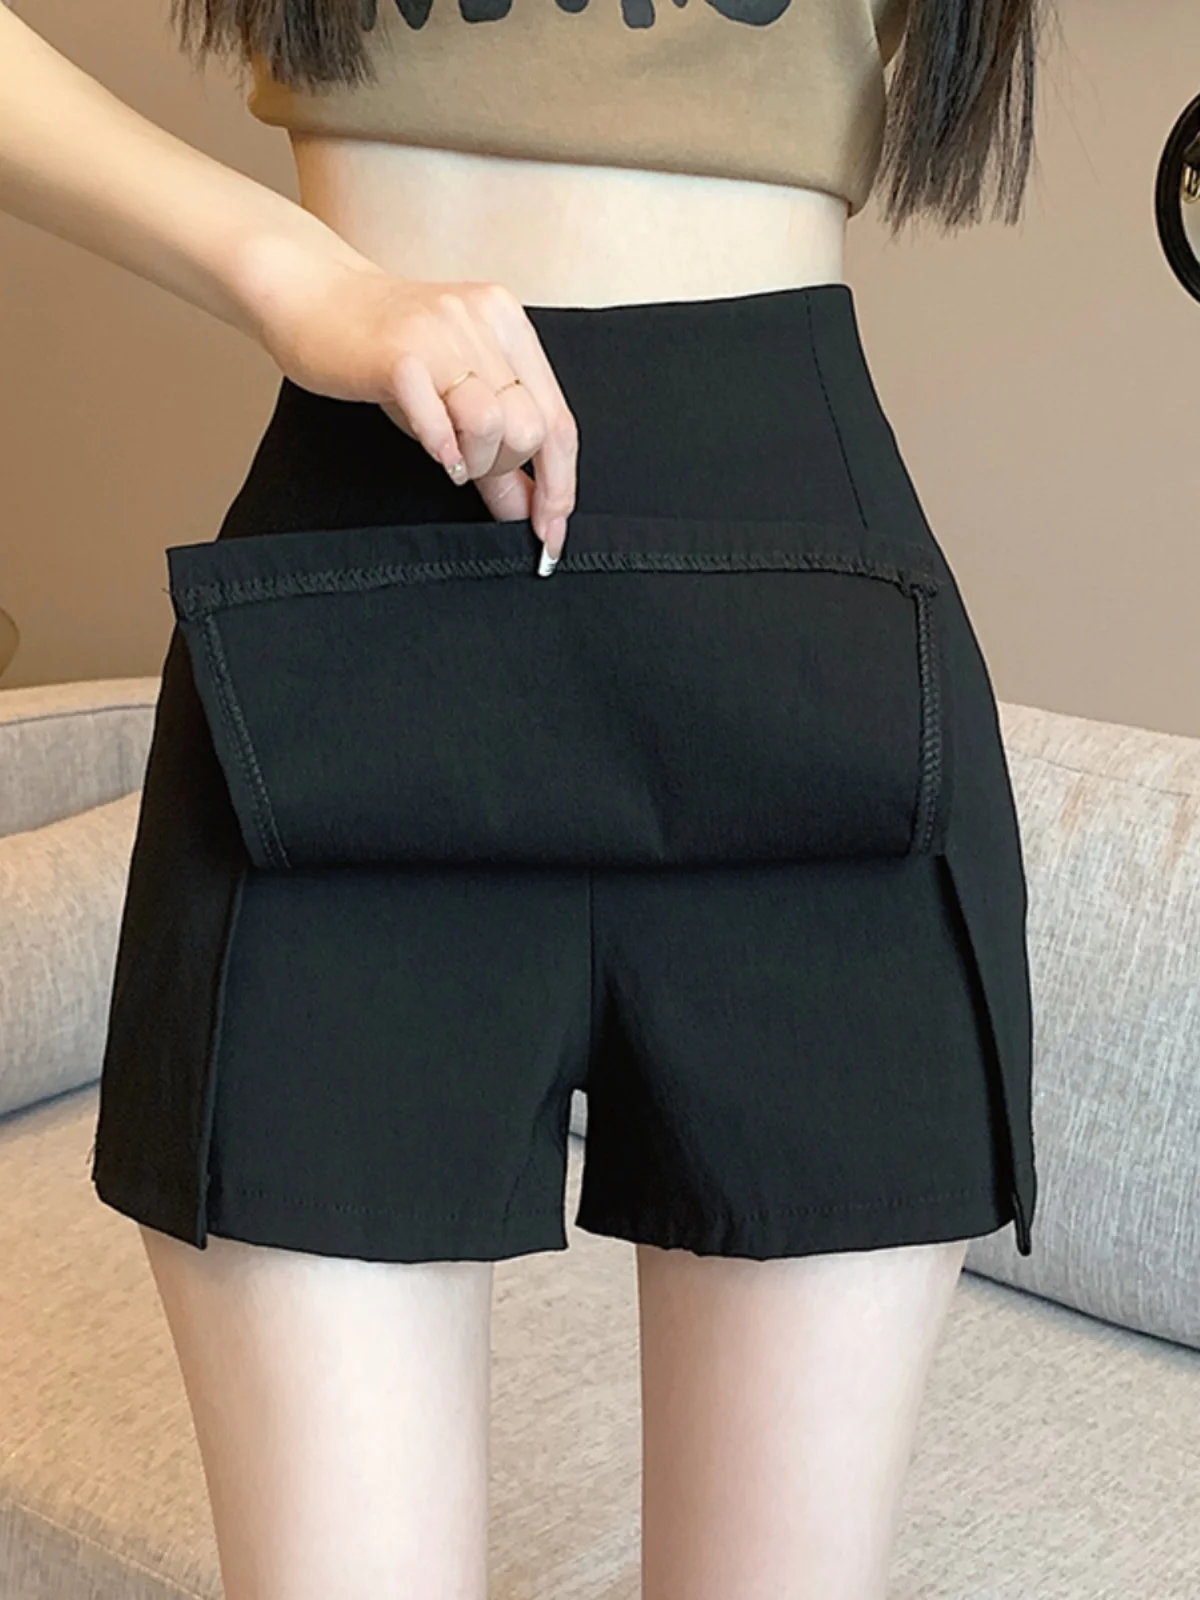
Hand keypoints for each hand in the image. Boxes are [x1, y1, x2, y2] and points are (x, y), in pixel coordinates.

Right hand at [243, 243, 578, 566]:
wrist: (310, 296)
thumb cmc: (384, 350)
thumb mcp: (454, 397)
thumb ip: (497, 449)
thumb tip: (534, 510)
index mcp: (509, 326)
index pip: (559, 420)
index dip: (560, 486)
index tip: (550, 533)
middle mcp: (484, 320)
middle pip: (531, 429)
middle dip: (504, 469)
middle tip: (467, 465)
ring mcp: (443, 334)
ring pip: (495, 426)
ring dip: (473, 462)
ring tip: (446, 451)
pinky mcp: (400, 352)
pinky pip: (441, 420)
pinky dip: (444, 450)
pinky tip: (437, 454)